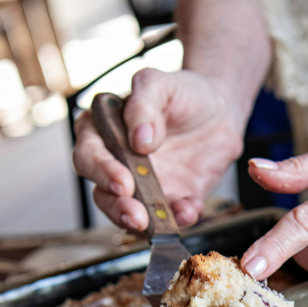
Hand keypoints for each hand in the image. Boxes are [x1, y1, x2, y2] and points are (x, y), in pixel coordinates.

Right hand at [72, 68, 244, 231]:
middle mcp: (119, 164)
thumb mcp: (160, 83)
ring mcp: (144, 186)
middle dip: (118, 208)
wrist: (219, 109)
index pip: (89, 155)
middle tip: (136, 215)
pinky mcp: (172, 199)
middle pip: (103, 194)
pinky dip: (180, 218)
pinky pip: (172, 217)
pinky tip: (190, 208)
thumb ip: (144, 103)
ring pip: (132, 214)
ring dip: (146, 223)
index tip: (123, 182)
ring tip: (164, 222)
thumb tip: (139, 139)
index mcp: (105, 132)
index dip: (102, 171)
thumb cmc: (182, 92)